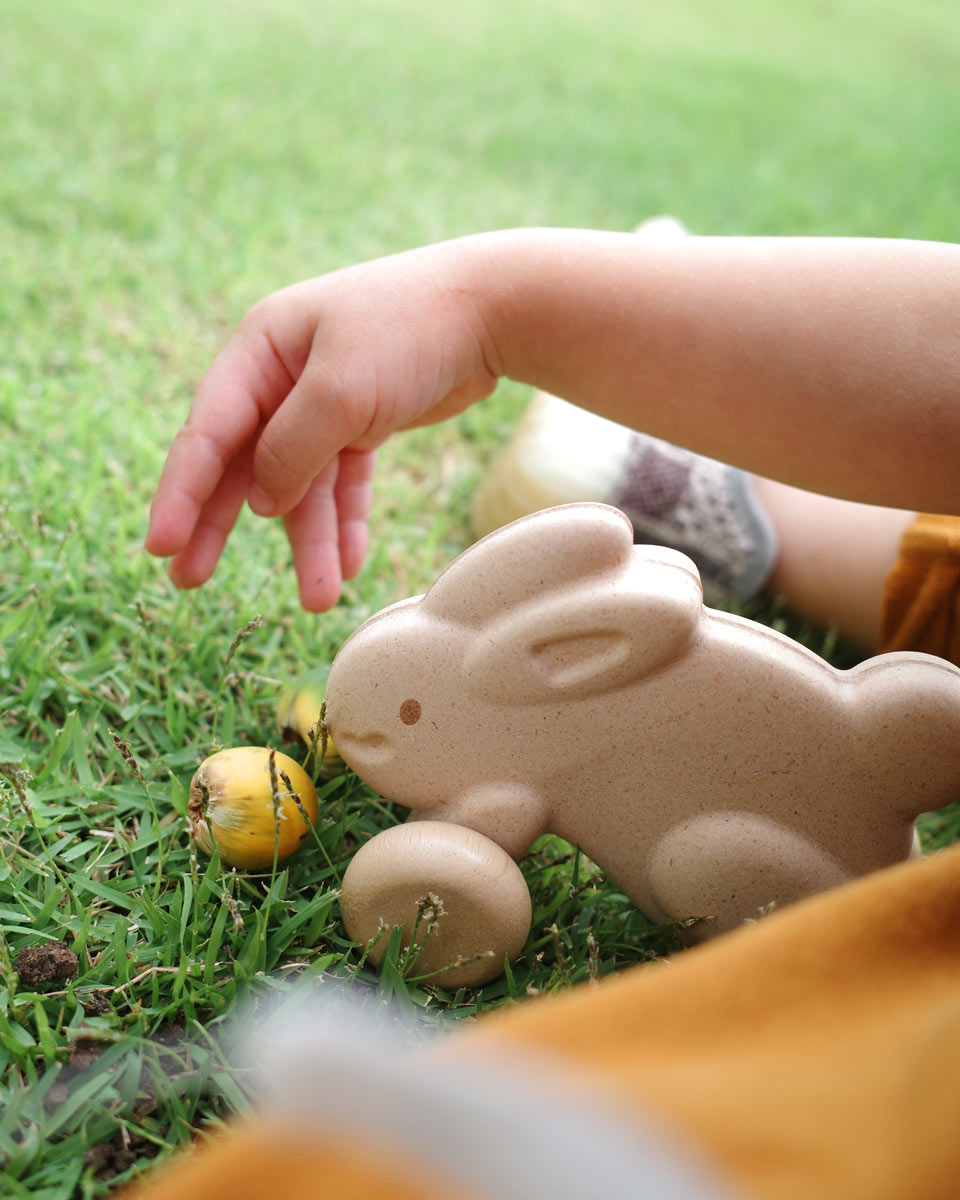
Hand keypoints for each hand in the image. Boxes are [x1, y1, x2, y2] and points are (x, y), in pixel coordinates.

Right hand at [145, 240, 499, 609]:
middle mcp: (282, 376)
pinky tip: (351, 565)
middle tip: (189, 582)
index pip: (207, 432)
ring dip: (309, 541)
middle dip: (221, 525)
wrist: (493, 310)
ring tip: (320, 600)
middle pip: (242, 464)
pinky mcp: (363, 422)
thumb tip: (259, 505)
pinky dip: (346, 522)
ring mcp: (322, 401)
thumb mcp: (339, 392)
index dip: (180, 493)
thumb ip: (291, 451)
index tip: (161, 546)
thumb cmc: (409, 332)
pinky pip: (343, 482)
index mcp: (260, 351)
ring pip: (301, 484)